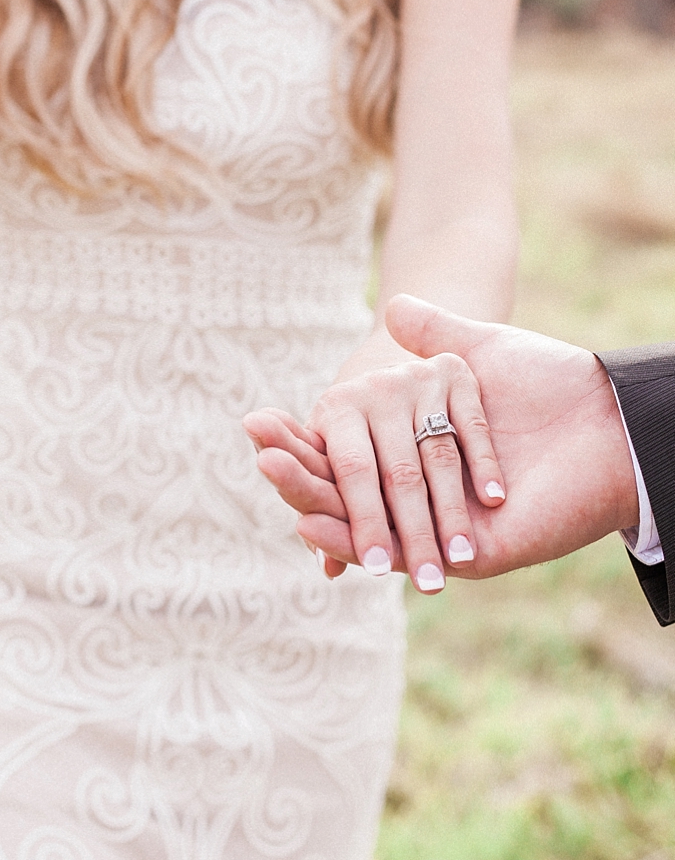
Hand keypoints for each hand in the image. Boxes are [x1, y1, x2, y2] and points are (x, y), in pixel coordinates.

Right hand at [247, 296, 639, 588]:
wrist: (609, 426)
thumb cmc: (551, 387)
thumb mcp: (480, 354)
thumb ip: (434, 337)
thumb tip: (392, 306)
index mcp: (416, 454)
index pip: (341, 452)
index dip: (300, 439)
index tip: (257, 422)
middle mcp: (422, 495)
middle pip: (340, 487)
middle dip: (294, 466)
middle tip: (250, 442)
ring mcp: (438, 526)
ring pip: (357, 518)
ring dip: (307, 497)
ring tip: (266, 470)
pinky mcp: (462, 553)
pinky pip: (395, 549)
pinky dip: (347, 536)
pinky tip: (309, 518)